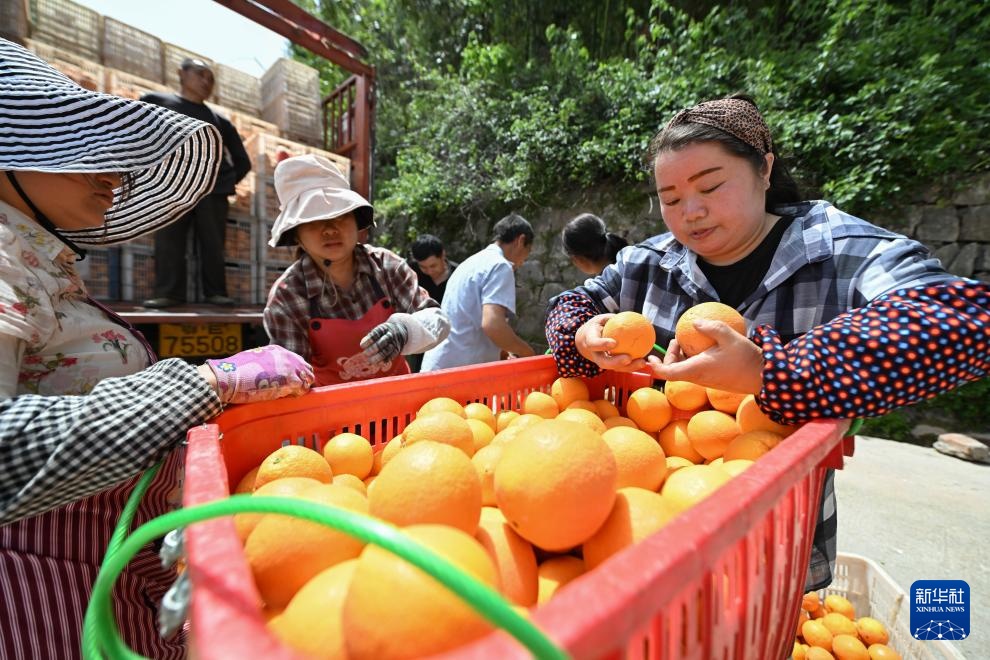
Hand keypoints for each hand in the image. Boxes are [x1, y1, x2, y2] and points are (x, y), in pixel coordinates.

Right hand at [205, 345, 314, 403]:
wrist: (228, 376)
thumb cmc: (235, 372)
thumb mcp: (254, 360)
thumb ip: (266, 365)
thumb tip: (268, 374)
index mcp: (278, 351)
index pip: (297, 361)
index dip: (295, 373)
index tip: (291, 382)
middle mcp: (286, 356)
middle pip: (305, 368)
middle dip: (302, 379)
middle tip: (293, 390)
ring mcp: (289, 367)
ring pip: (307, 378)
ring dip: (301, 387)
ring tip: (290, 394)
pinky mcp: (289, 380)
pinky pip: (302, 388)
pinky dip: (297, 394)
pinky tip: (287, 397)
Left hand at [359, 321, 407, 364]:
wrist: (400, 331)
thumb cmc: (383, 333)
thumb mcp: (377, 331)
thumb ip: (369, 338)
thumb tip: (362, 345)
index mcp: (383, 329)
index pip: (375, 335)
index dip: (368, 341)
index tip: (362, 346)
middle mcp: (389, 335)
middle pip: (380, 344)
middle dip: (372, 350)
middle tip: (365, 354)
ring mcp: (394, 343)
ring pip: (386, 351)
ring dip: (377, 357)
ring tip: (370, 361)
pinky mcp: (397, 350)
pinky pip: (391, 356)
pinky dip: (384, 361)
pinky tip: (378, 364)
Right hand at [574, 314, 649, 372]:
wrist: (586, 341)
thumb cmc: (596, 327)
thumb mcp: (601, 320)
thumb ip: (613, 318)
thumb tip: (631, 316)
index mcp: (589, 341)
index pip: (593, 344)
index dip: (602, 345)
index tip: (614, 343)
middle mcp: (594, 354)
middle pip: (603, 362)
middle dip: (615, 362)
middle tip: (628, 358)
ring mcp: (602, 362)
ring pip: (614, 368)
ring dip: (628, 367)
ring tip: (642, 362)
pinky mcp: (609, 366)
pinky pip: (621, 368)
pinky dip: (632, 366)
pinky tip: (643, 361)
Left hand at [647, 319, 763, 393]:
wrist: (764, 378)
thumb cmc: (746, 358)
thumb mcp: (729, 336)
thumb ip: (711, 327)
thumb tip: (694, 321)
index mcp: (696, 370)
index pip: (667, 373)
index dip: (655, 367)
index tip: (649, 358)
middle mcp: (698, 378)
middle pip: (673, 371)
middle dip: (668, 356)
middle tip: (675, 340)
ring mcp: (705, 381)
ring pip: (684, 371)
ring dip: (681, 357)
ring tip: (686, 342)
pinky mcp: (713, 381)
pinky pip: (696, 371)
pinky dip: (692, 360)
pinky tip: (703, 347)